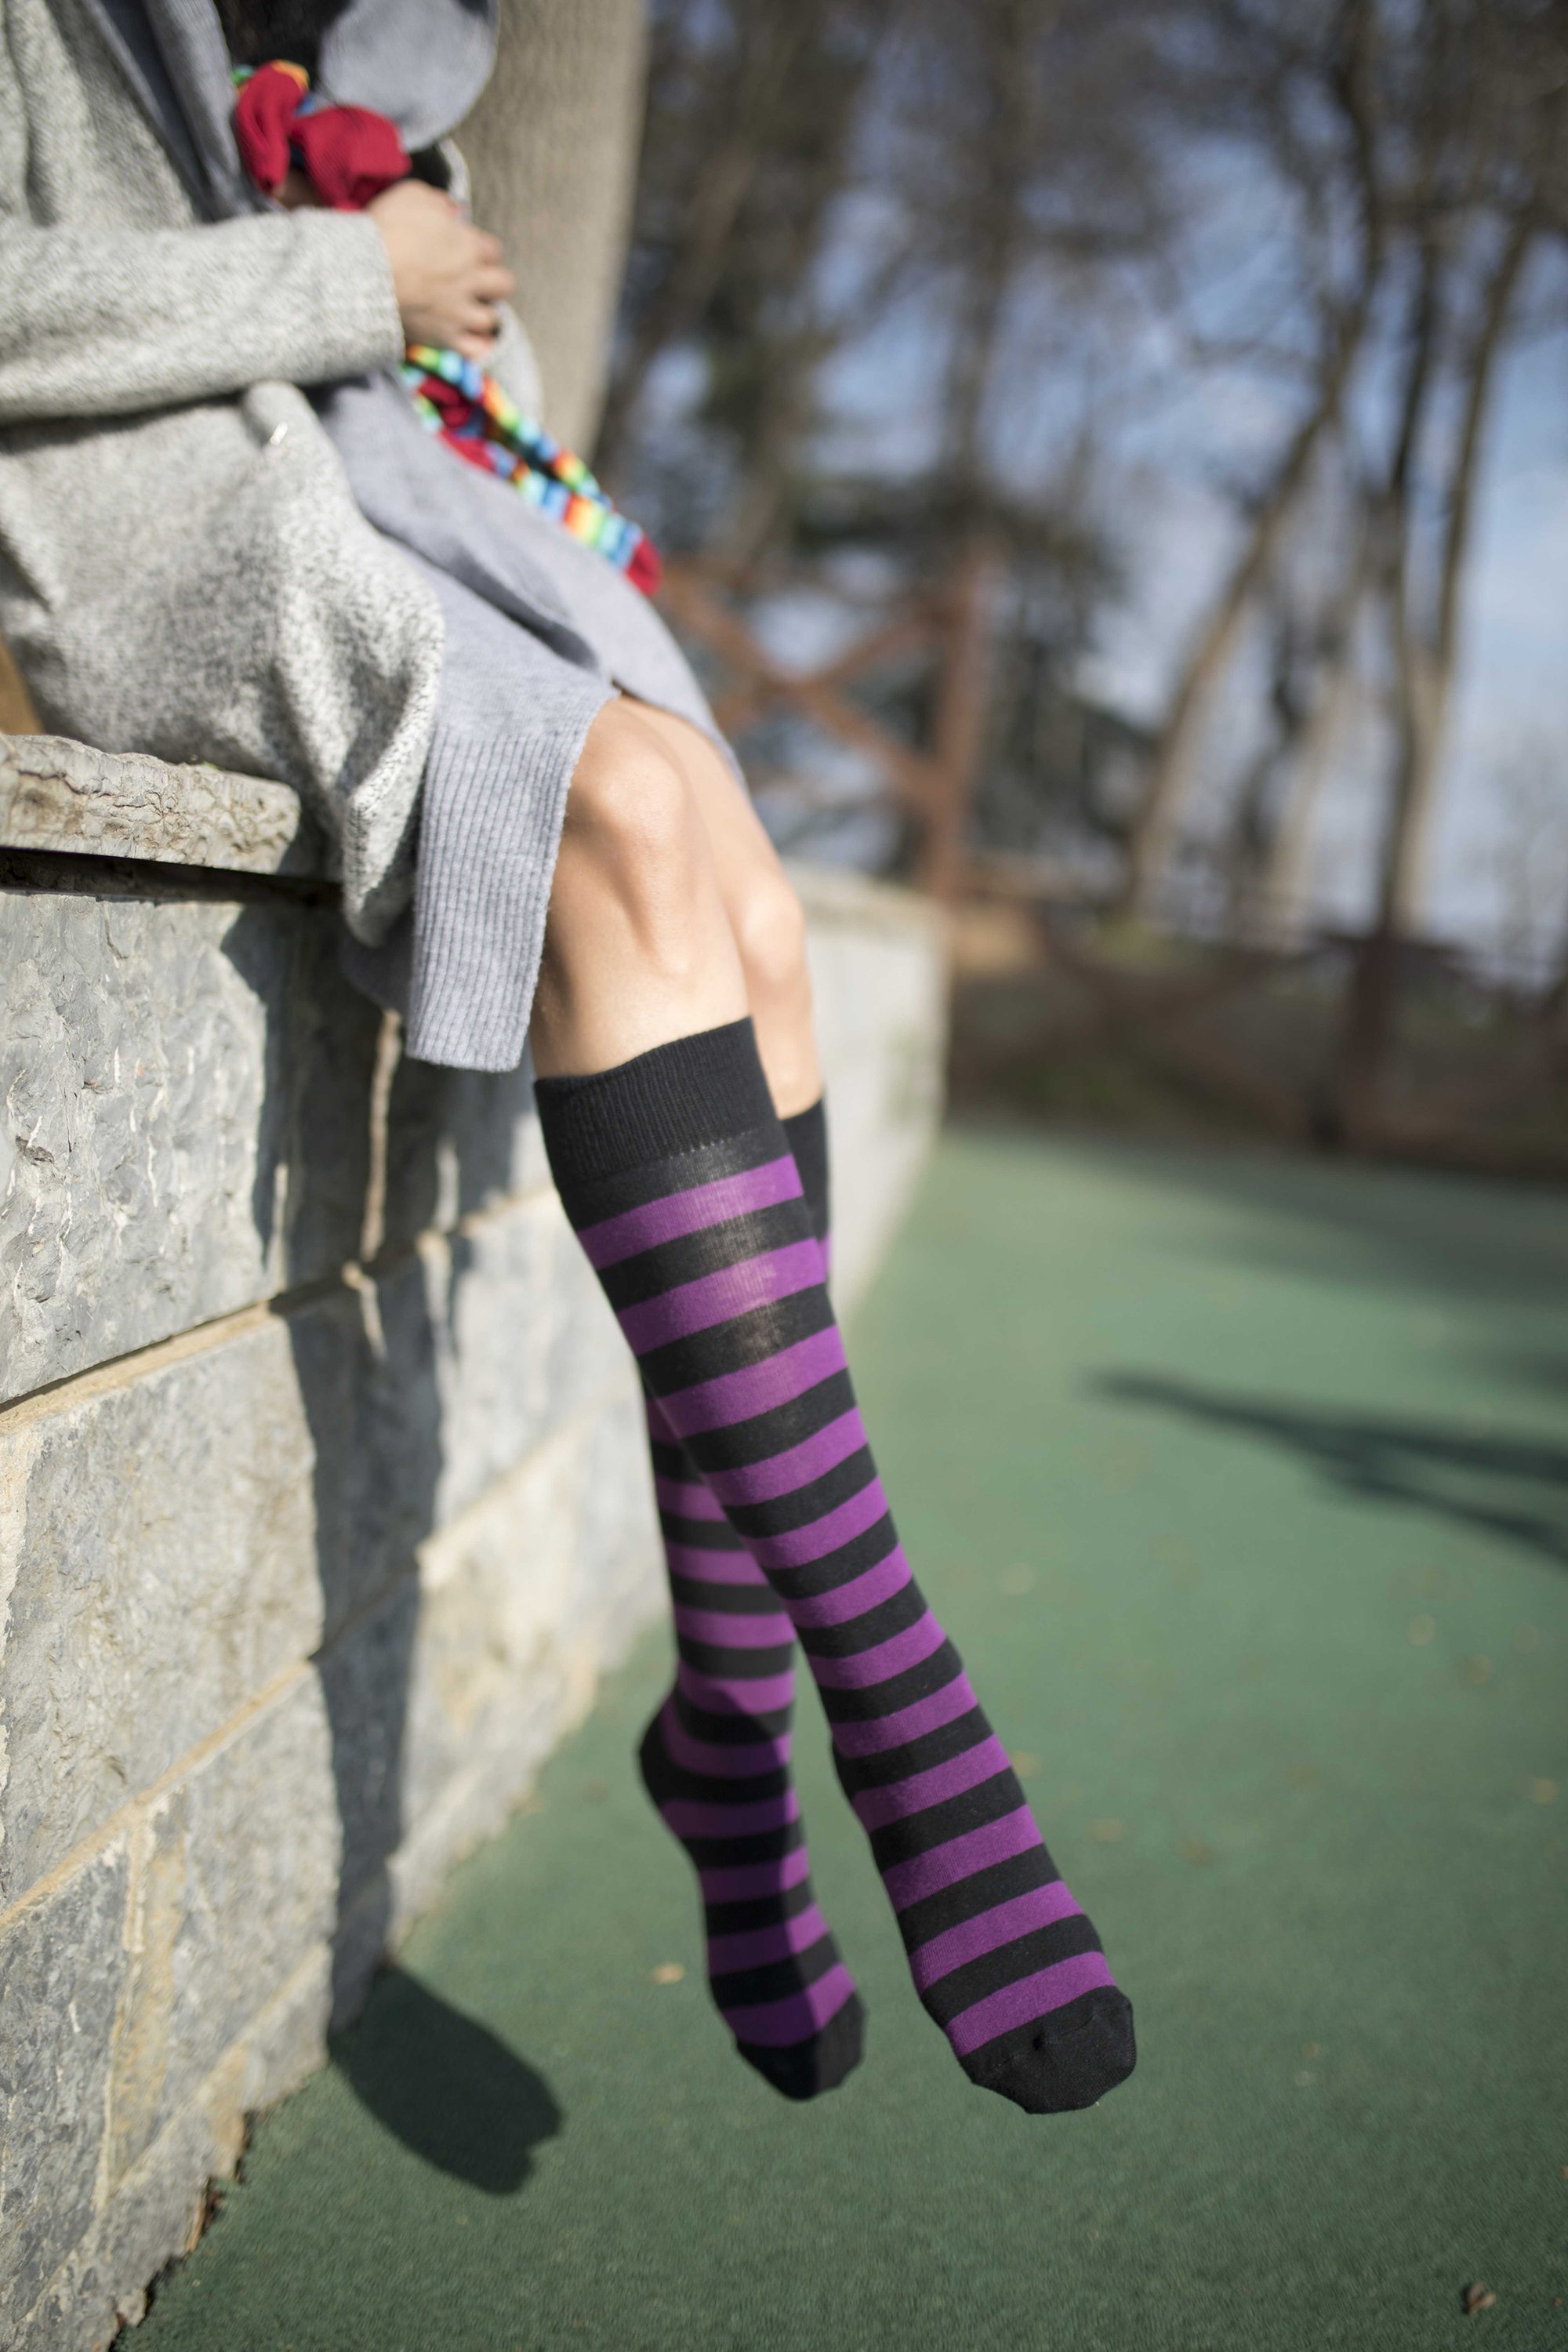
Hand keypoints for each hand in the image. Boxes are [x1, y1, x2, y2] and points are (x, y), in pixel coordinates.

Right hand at [367, 180, 513, 358]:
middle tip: (474, 282)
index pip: (492, 249)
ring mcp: (460, 312)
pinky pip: (474, 350)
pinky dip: (476, 347)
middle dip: (493, 282)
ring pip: (490, 319)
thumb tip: (454, 211)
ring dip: (482, 314)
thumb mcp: (413, 197)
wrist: (367, 272)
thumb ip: (439, 203)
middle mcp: (472, 280)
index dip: (481, 250)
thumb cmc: (388, 229)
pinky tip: (471, 341)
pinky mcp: (445, 337)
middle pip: (503, 284)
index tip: (466, 250)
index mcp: (469, 245)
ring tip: (468, 312)